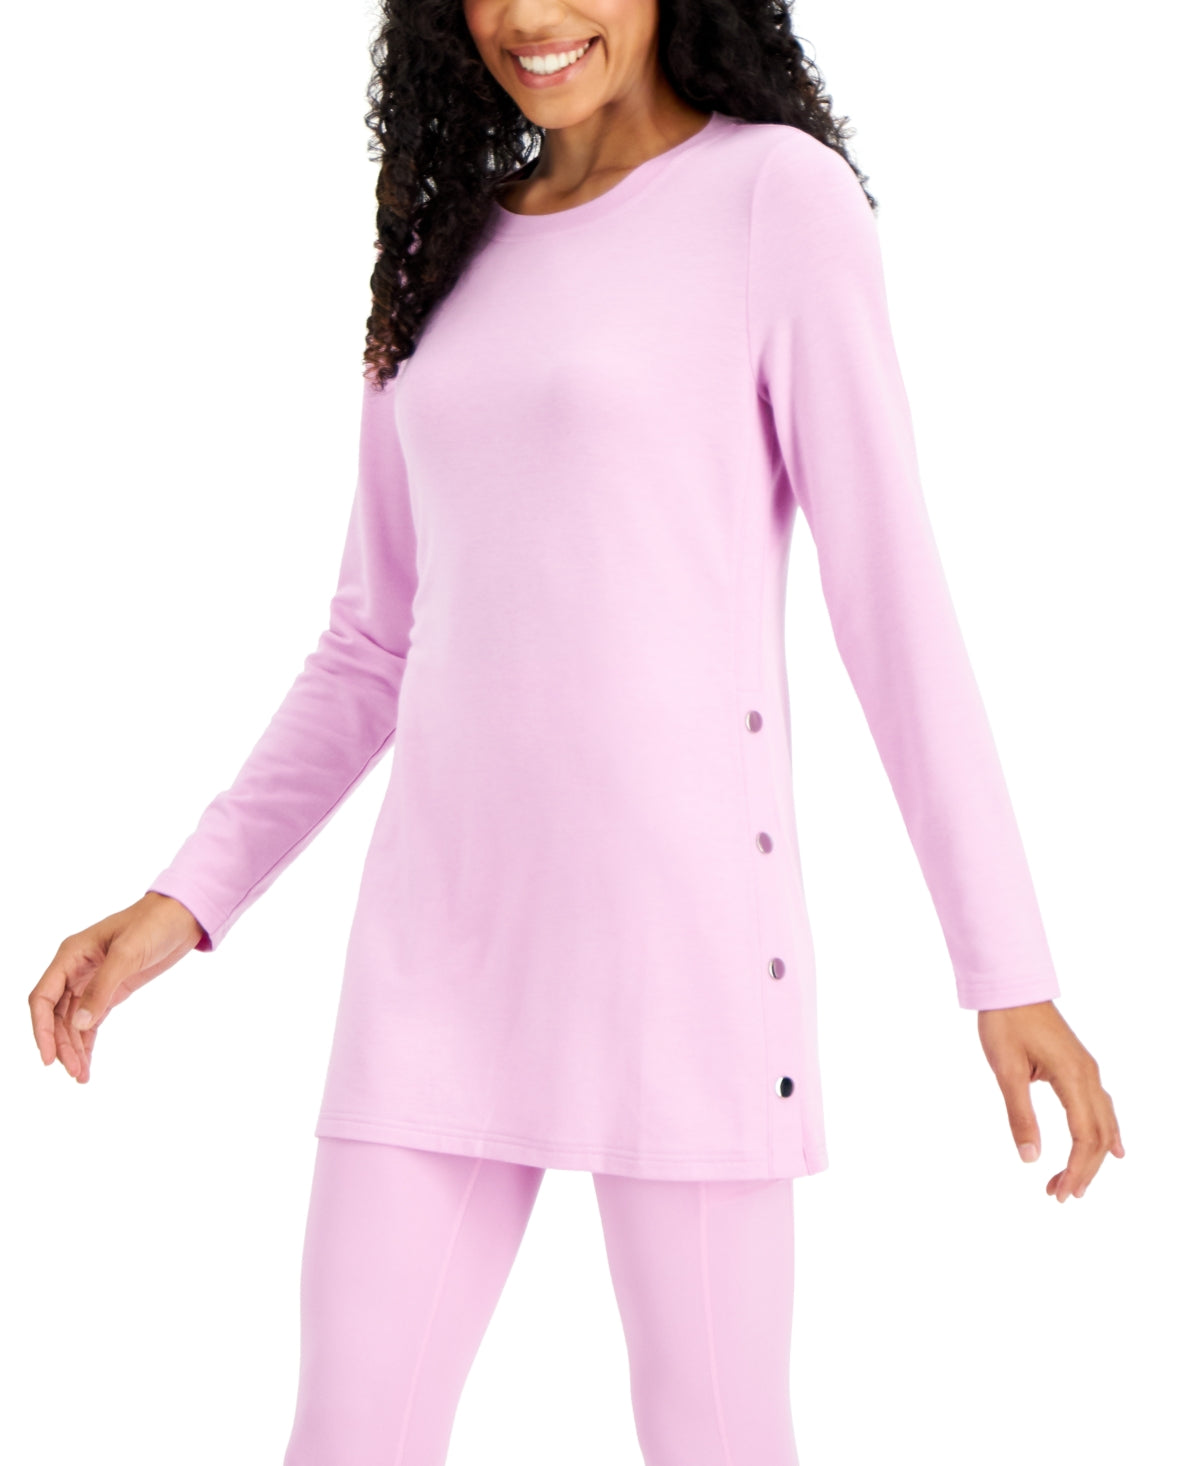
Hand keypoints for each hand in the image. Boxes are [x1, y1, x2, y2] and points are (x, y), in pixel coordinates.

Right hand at [29, 892, 205, 1082]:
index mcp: (71, 955)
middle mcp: (75, 970)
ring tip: (81, 1075)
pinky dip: (87, 1041)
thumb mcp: (127, 954)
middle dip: (61, 1045)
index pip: (42, 997)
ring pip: (72, 1022)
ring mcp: (92, 981)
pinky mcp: (110, 990)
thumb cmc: (152, 924)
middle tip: (74, 1072)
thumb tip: (80, 1025)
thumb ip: (102, 988)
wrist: (182, 917)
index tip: (49, 1057)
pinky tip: (87, 1062)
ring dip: (74, 1048)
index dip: (40, 1029)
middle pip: (55, 1015)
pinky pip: (91, 1020)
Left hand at [977, 1000, 1124, 1201]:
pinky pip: (1101, 1107)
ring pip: (1103, 1123)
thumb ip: (1020, 1115)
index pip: (1084, 1137)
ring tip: (1076, 1184)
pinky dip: (1105, 1133)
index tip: (1060, 1192)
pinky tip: (1111, 1150)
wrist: (1011, 987)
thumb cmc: (1005, 1024)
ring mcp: (1087, 1071)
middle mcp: (1088, 1076)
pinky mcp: (1080, 1067)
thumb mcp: (1007, 1071)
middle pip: (1098, 1136)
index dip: (1075, 1169)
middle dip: (1084, 1170)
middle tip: (1061, 1196)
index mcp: (1073, 1077)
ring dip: (1092, 1156)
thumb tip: (1029, 1158)